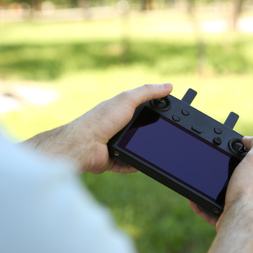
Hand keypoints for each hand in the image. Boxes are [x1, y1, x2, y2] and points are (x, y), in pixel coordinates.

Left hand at [23, 83, 172, 173]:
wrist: (84, 144)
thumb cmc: (102, 119)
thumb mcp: (127, 100)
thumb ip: (148, 92)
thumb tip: (168, 86)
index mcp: (121, 110)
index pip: (142, 107)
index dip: (155, 110)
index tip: (168, 114)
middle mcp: (117, 126)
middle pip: (140, 129)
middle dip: (150, 133)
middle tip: (163, 135)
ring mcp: (114, 143)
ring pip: (134, 147)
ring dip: (142, 150)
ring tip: (154, 151)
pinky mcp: (112, 159)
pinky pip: (126, 163)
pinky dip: (133, 165)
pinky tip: (140, 164)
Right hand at [190, 135, 252, 229]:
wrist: (238, 220)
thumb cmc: (248, 192)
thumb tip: (248, 139)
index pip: (250, 167)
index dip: (238, 160)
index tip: (224, 155)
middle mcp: (252, 197)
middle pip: (234, 182)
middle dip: (221, 176)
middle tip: (207, 169)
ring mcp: (239, 210)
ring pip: (222, 197)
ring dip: (209, 190)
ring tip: (198, 183)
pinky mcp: (226, 220)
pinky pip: (210, 211)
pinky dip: (201, 205)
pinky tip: (193, 198)